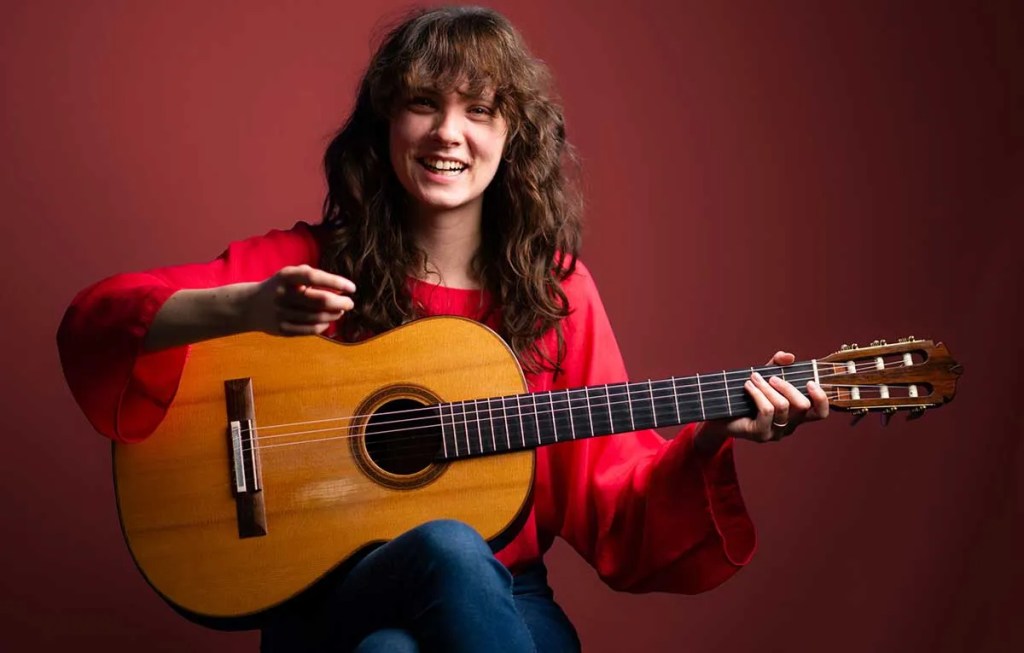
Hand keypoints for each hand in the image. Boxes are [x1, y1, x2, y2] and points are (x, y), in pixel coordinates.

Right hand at [244, 265, 355, 335]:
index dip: (336, 282)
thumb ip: (313, 277)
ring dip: (334, 315)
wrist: (250, 305)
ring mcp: (281, 313)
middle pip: (320, 300)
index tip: (352, 288)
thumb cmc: (280, 287)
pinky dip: (323, 326)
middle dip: (340, 302)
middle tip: (350, 303)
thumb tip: (341, 288)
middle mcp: (283, 294)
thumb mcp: (290, 274)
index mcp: (286, 277)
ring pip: (317, 317)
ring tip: (340, 311)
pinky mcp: (282, 329)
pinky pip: (309, 330)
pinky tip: (328, 322)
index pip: (314, 277)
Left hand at [694, 351, 828, 450]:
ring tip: (753, 377)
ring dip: (767, 387)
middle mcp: (789, 426)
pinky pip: (766, 411)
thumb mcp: (763, 378)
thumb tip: (788, 356)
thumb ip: (777, 366)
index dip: (821, 398)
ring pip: (782, 406)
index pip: (820, 413)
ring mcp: (775, 433)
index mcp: (795, 414)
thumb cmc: (744, 397)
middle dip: (788, 386)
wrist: (718, 415)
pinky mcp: (760, 434)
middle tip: (772, 377)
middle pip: (803, 406)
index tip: (810, 381)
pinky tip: (748, 386)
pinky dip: (757, 394)